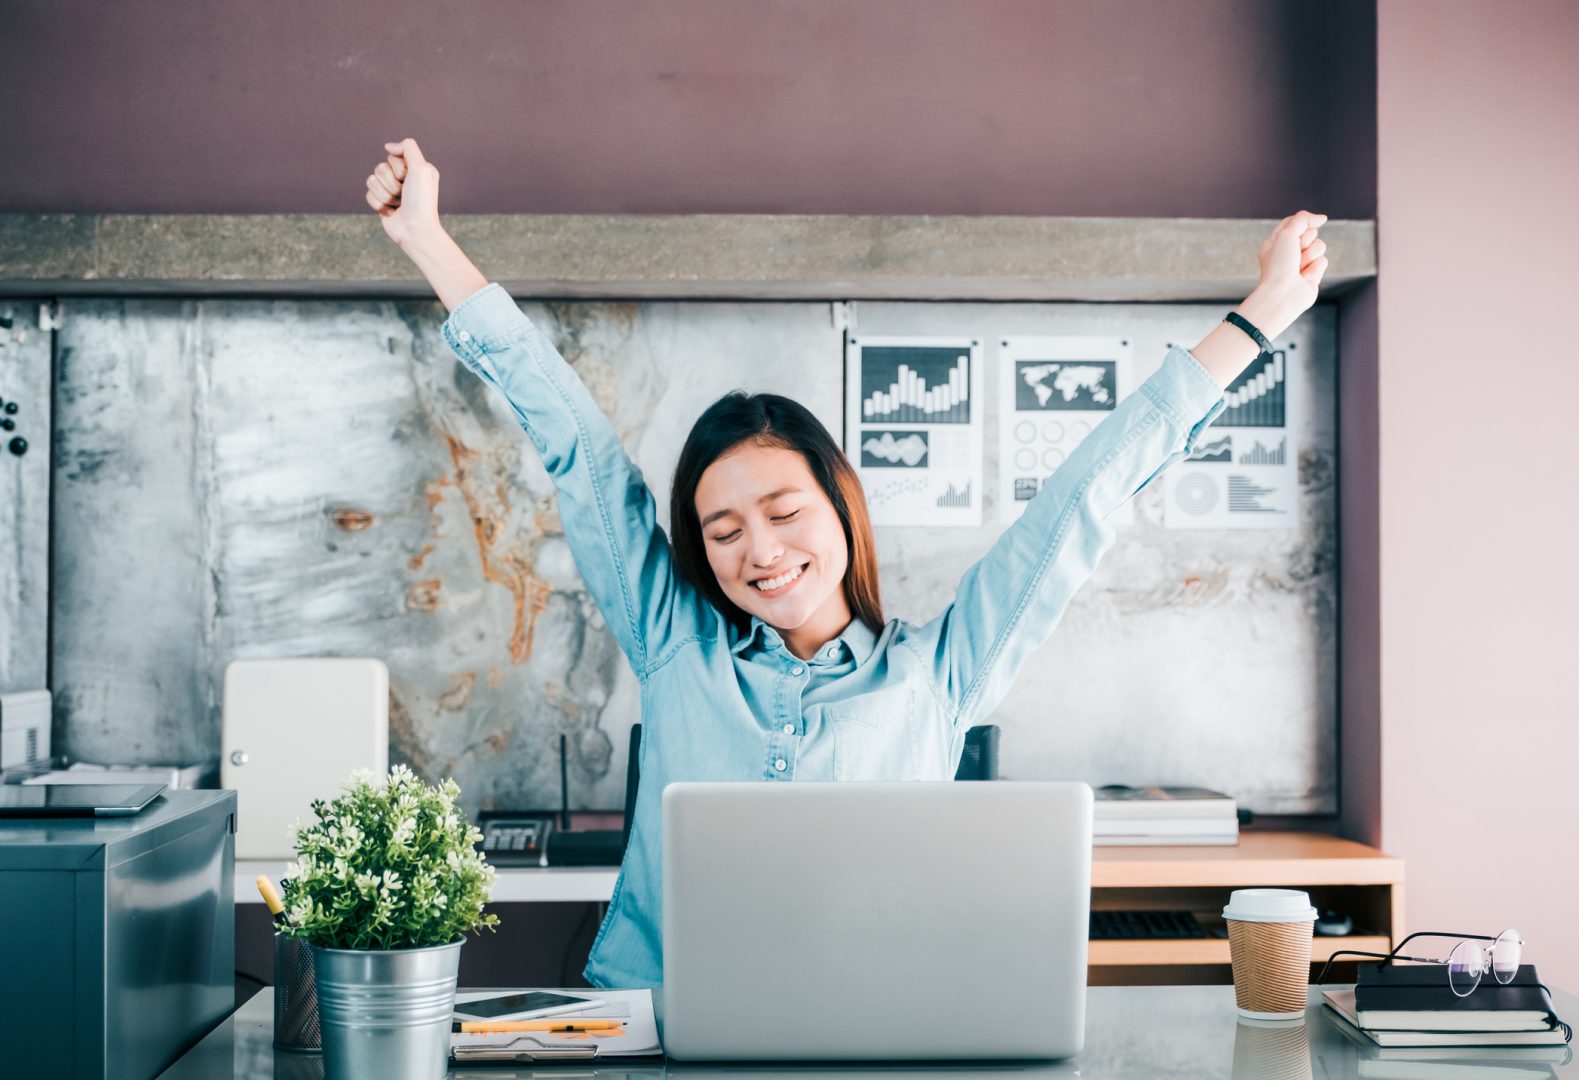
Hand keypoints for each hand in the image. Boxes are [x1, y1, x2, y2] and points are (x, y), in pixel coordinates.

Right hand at [365, 138, 441, 247]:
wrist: (415, 230)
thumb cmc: (421, 201)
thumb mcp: (422, 168)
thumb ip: (408, 148)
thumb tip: (388, 146)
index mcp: (415, 168)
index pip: (392, 156)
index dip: (398, 169)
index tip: (409, 180)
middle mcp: (403, 178)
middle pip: (380, 168)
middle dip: (391, 183)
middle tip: (404, 195)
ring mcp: (391, 191)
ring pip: (372, 180)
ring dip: (385, 195)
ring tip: (399, 204)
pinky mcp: (381, 203)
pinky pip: (368, 194)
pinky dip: (379, 204)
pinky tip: (391, 212)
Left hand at [1247, 210, 1329, 334]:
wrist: (1283, 294)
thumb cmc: (1279, 265)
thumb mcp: (1286, 234)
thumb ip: (1303, 219)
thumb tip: (1322, 218)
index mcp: (1276, 242)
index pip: (1294, 222)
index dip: (1300, 225)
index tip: (1297, 233)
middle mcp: (1288, 252)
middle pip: (1311, 232)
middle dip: (1306, 241)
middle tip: (1294, 254)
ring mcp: (1301, 263)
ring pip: (1320, 245)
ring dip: (1310, 255)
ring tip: (1298, 268)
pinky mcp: (1312, 274)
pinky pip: (1324, 260)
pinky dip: (1315, 268)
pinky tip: (1305, 278)